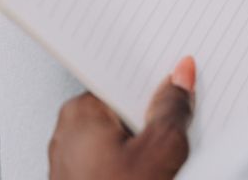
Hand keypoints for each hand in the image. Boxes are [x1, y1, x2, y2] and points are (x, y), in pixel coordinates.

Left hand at [49, 57, 195, 179]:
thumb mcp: (162, 150)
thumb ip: (173, 107)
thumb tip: (179, 78)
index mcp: (80, 111)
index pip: (125, 78)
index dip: (156, 84)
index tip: (178, 85)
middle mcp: (68, 131)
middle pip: (123, 109)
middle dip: (152, 119)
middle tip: (177, 131)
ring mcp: (70, 161)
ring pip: (119, 138)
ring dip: (144, 147)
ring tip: (163, 164)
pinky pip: (111, 161)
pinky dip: (132, 166)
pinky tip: (150, 175)